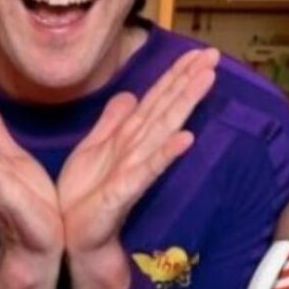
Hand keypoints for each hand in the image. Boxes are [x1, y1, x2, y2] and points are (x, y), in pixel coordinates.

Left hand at [57, 47, 218, 288]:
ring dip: (184, 104)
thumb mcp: (93, 150)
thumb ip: (112, 123)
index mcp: (129, 138)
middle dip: (189, 80)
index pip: (157, 99)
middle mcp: (138, 150)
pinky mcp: (125, 193)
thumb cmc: (84, 197)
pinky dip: (166, 154)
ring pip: (162, 130)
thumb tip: (129, 95)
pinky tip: (186, 138)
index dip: (176, 74)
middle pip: (166, 108)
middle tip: (214, 55)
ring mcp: (135, 170)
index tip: (199, 52)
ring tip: (206, 79)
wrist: (74, 237)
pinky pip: (148, 170)